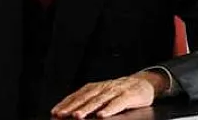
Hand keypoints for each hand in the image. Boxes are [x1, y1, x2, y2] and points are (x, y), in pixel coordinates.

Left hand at [51, 71, 168, 118]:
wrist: (143, 83)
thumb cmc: (119, 92)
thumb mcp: (103, 94)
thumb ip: (89, 101)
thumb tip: (70, 111)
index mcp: (95, 88)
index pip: (77, 95)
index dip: (65, 103)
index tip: (55, 112)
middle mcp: (103, 88)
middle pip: (85, 98)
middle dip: (72, 107)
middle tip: (61, 115)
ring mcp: (115, 91)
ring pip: (99, 101)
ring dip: (87, 109)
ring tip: (77, 116)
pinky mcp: (128, 96)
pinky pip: (117, 104)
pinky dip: (109, 110)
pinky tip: (102, 116)